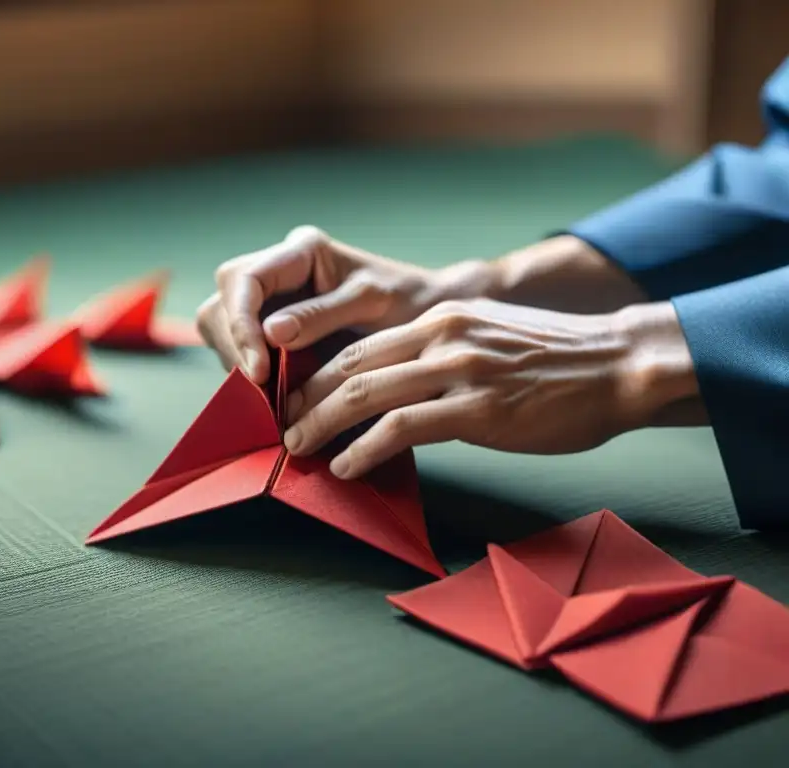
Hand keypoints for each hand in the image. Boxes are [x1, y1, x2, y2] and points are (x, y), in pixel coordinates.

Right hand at [196, 225, 496, 383]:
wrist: (434, 318)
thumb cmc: (412, 303)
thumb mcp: (372, 304)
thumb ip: (322, 315)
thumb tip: (271, 332)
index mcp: (301, 252)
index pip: (243, 279)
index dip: (241, 324)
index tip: (259, 369)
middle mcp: (279, 271)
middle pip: (223, 303)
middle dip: (235, 346)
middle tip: (261, 388)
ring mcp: (273, 300)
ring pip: (224, 327)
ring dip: (240, 362)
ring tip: (270, 394)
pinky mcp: (275, 330)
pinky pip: (244, 349)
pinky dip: (253, 372)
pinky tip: (275, 392)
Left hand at [282, 299, 698, 478]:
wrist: (619, 365)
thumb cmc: (557, 361)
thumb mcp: (490, 337)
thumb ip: (443, 353)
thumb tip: (402, 387)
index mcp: (442, 317)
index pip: (362, 344)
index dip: (320, 373)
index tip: (298, 399)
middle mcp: (443, 335)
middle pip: (352, 365)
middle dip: (308, 399)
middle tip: (285, 426)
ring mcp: (460, 370)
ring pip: (367, 393)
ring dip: (323, 425)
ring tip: (299, 448)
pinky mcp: (478, 409)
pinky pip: (402, 428)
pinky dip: (365, 449)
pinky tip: (348, 467)